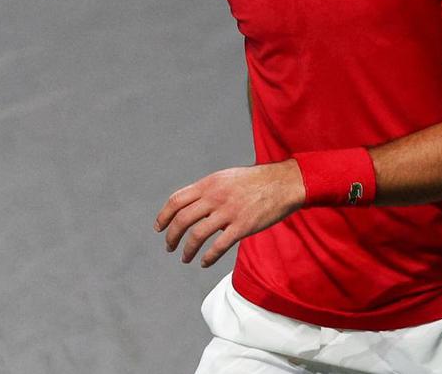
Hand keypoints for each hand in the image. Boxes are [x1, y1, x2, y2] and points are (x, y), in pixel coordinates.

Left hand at [154, 159, 304, 267]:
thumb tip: (191, 204)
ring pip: (197, 235)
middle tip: (169, 247)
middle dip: (171, 236)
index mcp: (209, 184)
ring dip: (187, 250)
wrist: (283, 183)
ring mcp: (228, 212)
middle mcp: (215, 197)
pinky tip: (204, 262)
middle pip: (182, 219)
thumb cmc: (255, 181)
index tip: (159, 228)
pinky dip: (208, 257)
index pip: (176, 200)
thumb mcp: (226, 177)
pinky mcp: (242, 227)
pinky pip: (218, 246)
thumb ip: (208, 189)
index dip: (163, 216)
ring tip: (185, 258)